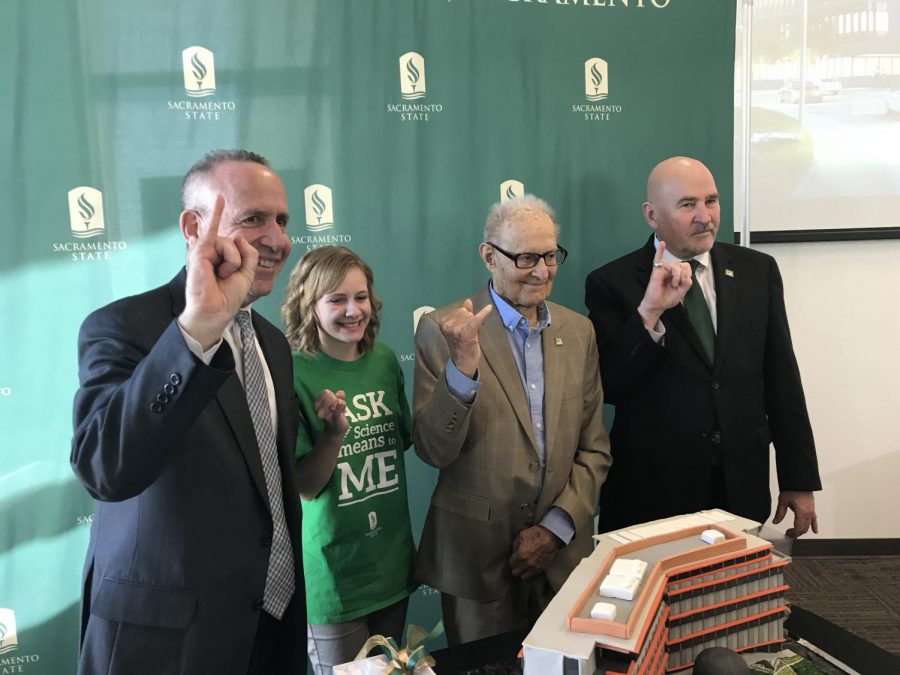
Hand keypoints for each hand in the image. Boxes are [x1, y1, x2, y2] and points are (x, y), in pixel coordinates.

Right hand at [179, 195, 258, 347]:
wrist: (216, 311)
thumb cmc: (227, 296)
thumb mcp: (246, 273)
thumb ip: (248, 254)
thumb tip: (240, 236)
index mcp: (220, 258)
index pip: (229, 239)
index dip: (227, 225)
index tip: (223, 203)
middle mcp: (211, 252)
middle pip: (234, 242)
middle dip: (238, 260)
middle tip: (227, 277)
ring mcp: (204, 251)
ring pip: (229, 243)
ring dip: (233, 261)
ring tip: (222, 275)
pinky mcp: (199, 252)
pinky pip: (212, 232)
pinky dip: (217, 214)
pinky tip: (220, 198)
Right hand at [314, 389, 348, 438]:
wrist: (337, 430)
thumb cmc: (335, 414)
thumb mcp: (338, 403)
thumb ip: (339, 396)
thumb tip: (340, 393)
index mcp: (317, 404)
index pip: (325, 392)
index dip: (331, 394)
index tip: (333, 400)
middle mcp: (318, 410)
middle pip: (330, 396)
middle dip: (336, 399)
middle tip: (337, 407)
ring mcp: (326, 416)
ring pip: (336, 401)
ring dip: (341, 404)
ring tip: (339, 410)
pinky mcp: (335, 420)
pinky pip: (337, 411)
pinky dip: (339, 406)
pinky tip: (340, 402)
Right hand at [438, 298, 491, 377]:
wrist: (463, 362)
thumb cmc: (462, 344)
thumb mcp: (460, 327)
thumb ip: (464, 313)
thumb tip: (468, 300)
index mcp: (443, 322)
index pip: (460, 311)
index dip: (465, 318)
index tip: (463, 330)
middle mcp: (448, 325)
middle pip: (466, 314)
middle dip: (470, 321)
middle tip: (468, 334)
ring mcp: (456, 328)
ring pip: (472, 317)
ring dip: (475, 325)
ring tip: (471, 336)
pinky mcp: (467, 332)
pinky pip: (477, 319)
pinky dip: (484, 313)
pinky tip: (489, 308)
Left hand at [509, 525, 558, 578]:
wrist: (551, 535)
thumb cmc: (536, 533)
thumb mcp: (521, 535)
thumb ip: (515, 546)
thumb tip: (514, 553)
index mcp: (521, 554)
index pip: (511, 563)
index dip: (511, 560)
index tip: (513, 558)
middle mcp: (528, 563)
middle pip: (516, 572)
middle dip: (515, 567)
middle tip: (517, 562)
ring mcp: (535, 567)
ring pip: (523, 576)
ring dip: (522, 571)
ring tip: (523, 566)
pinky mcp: (542, 568)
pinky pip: (532, 575)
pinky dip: (529, 572)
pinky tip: (529, 566)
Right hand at [637, 241, 692, 329]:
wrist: (657, 306)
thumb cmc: (667, 298)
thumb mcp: (682, 291)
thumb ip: (687, 282)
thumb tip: (685, 273)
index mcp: (677, 274)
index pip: (686, 267)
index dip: (687, 275)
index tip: (683, 285)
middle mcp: (670, 270)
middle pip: (682, 265)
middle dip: (683, 275)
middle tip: (677, 285)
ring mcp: (663, 270)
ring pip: (675, 265)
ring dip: (677, 275)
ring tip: (673, 284)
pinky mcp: (656, 272)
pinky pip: (657, 259)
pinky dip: (660, 251)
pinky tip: (662, 243)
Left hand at [773, 491, 817, 537]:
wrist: (799, 481)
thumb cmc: (792, 489)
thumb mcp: (783, 501)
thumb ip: (779, 513)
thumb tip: (775, 521)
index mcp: (801, 512)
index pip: (798, 528)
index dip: (793, 533)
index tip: (788, 534)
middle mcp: (808, 513)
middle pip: (804, 528)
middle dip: (797, 533)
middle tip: (789, 533)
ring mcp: (811, 511)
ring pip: (808, 525)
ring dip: (802, 530)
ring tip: (795, 531)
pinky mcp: (812, 508)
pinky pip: (814, 520)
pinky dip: (814, 526)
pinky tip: (814, 531)